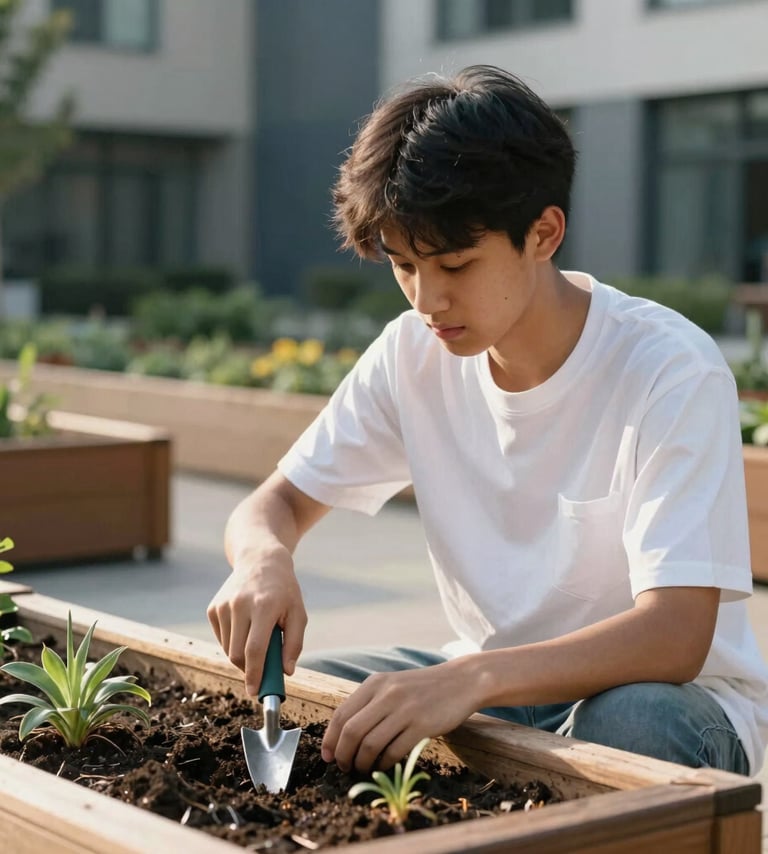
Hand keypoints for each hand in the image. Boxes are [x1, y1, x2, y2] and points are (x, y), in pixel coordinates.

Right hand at [207, 546, 306, 694]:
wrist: (260, 561)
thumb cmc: (284, 590)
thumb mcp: (298, 613)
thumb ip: (294, 644)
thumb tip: (286, 672)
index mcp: (264, 606)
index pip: (255, 649)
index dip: (255, 674)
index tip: (255, 691)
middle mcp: (240, 605)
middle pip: (237, 654)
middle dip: (248, 670)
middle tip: (261, 673)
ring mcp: (223, 606)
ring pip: (228, 649)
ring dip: (241, 656)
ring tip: (257, 640)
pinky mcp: (213, 608)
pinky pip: (222, 639)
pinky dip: (233, 643)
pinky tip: (245, 627)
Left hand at [321, 659, 477, 772]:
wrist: (461, 681)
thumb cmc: (422, 688)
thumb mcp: (392, 686)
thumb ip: (370, 703)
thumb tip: (343, 735)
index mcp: (375, 683)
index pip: (341, 714)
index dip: (330, 739)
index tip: (328, 756)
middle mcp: (387, 694)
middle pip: (352, 732)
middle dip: (343, 755)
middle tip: (345, 767)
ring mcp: (404, 709)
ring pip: (370, 744)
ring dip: (362, 763)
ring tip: (363, 768)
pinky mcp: (422, 725)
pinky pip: (394, 751)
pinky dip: (384, 764)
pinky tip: (384, 765)